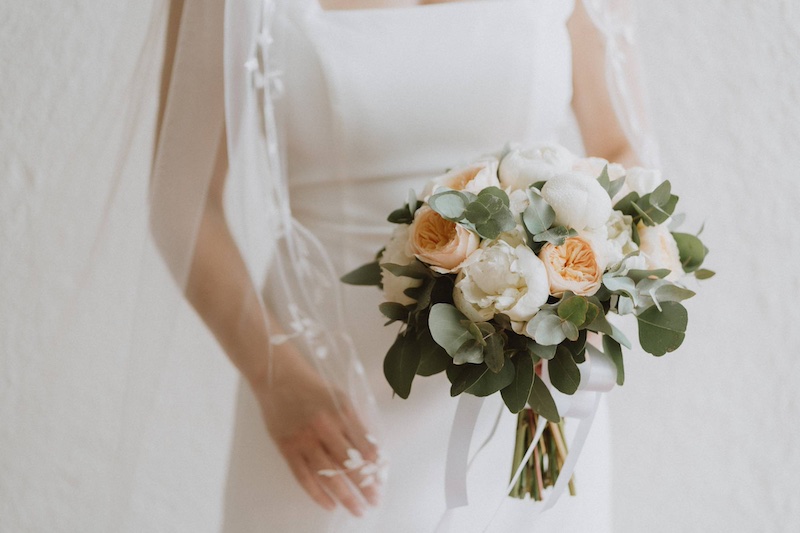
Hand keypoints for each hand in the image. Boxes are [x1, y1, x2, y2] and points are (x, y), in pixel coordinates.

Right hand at [249, 343, 381, 516]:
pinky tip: (330, 505)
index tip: (382, 482)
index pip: (363, 446)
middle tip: (375, 502)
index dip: (374, 467)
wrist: (279, 377)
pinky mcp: (287, 448)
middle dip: (365, 486)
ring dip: (345, 496)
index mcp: (341, 412)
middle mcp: (324, 427)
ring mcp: (304, 439)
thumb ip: (355, 422)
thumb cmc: (314, 387)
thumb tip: (372, 450)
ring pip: (327, 475)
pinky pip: (304, 477)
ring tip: (357, 510)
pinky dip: (317, 494)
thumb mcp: (341, 397)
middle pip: (348, 464)